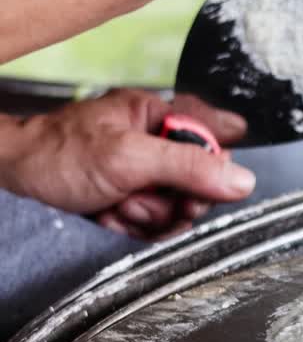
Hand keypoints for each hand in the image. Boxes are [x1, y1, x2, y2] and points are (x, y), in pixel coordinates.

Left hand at [0, 89, 253, 240]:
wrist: (17, 174)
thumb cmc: (59, 153)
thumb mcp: (129, 158)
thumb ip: (189, 167)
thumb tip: (241, 180)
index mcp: (161, 117)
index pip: (216, 143)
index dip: (212, 171)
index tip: (194, 188)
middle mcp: (158, 142)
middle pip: (200, 184)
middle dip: (170, 201)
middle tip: (143, 198)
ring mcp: (146, 172)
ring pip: (178, 208)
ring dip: (147, 215)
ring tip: (118, 203)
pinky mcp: (135, 196)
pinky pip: (156, 221)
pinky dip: (134, 224)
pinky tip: (113, 213)